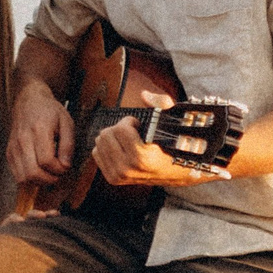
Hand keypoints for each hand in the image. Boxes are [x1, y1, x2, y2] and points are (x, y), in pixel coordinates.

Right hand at [7, 78, 74, 184]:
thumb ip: (68, 145)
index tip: (65, 166)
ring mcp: (14, 148)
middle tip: (58, 174)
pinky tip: (39, 170)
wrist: (28, 101)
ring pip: (23, 178)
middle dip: (49, 179)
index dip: (58, 169)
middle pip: (33, 173)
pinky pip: (17, 175)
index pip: (46, 161)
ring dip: (39, 182)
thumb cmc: (50, 111)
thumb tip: (65, 166)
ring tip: (49, 173)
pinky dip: (30, 179)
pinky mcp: (9, 153)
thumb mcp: (66, 123)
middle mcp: (23, 140)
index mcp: (39, 130)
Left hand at [91, 88, 232, 187]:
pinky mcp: (112, 178)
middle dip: (119, 128)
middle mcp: (127, 169)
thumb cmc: (172, 146)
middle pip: (106, 134)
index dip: (129, 121)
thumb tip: (144, 94)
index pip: (121, 129)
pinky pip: (96, 153)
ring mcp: (119, 176)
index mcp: (142, 157)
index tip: (138, 125)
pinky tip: (120, 149)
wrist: (175, 173)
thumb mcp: (172, 123)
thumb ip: (161, 104)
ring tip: (127, 140)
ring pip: (99, 143)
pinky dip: (106, 147)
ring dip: (112, 137)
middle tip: (132, 132)